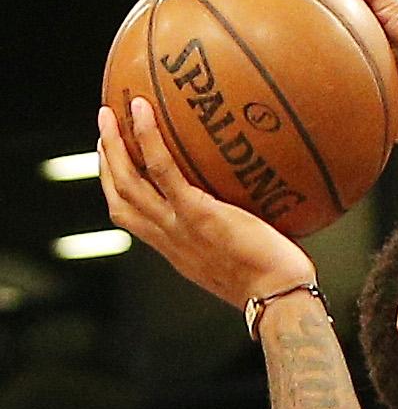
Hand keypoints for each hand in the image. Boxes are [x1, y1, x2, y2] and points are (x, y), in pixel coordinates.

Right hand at [97, 99, 314, 308]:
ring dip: (113, 145)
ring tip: (109, 112)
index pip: (134, 219)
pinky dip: (148, 138)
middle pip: (121, 197)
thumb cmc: (279, 284)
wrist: (281, 300)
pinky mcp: (196, 214)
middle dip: (107, 161)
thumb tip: (262, 208)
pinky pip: (162, 169)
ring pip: (129, 182)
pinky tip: (142, 109)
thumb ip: (240, 234)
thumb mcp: (246, 260)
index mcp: (178, 251)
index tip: (116, 162)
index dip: (118, 188)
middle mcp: (171, 240)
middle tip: (105, 128)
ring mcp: (179, 227)